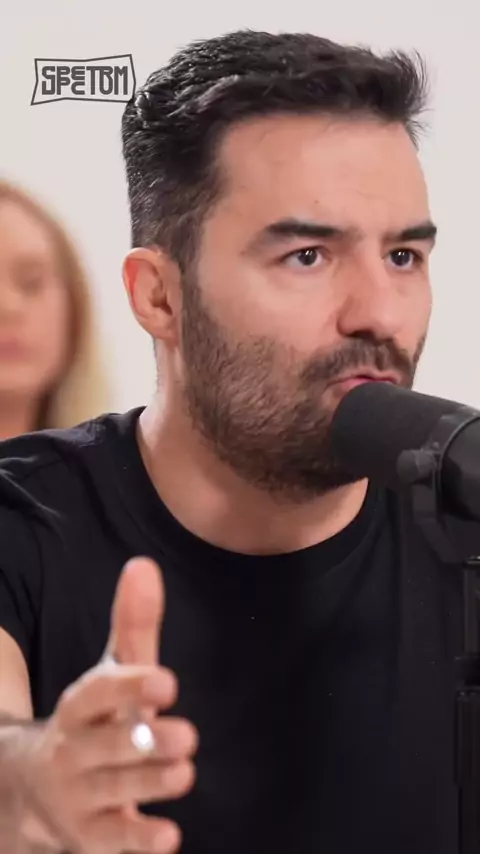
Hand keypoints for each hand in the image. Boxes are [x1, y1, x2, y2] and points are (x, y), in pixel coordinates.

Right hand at [20, 558, 197, 853]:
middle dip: (143, 742)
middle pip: (105, 745)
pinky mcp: (88, 838)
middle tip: (188, 736)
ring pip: (111, 791)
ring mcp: (77, 796)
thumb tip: (144, 565)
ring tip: (185, 773)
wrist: (33, 787)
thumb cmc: (94, 719)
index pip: (97, 693)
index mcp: (79, 706)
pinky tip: (169, 838)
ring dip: (149, 784)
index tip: (168, 682)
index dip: (129, 687)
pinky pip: (110, 843)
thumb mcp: (112, 672)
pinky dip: (137, 842)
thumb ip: (133, 625)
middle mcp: (72, 749)